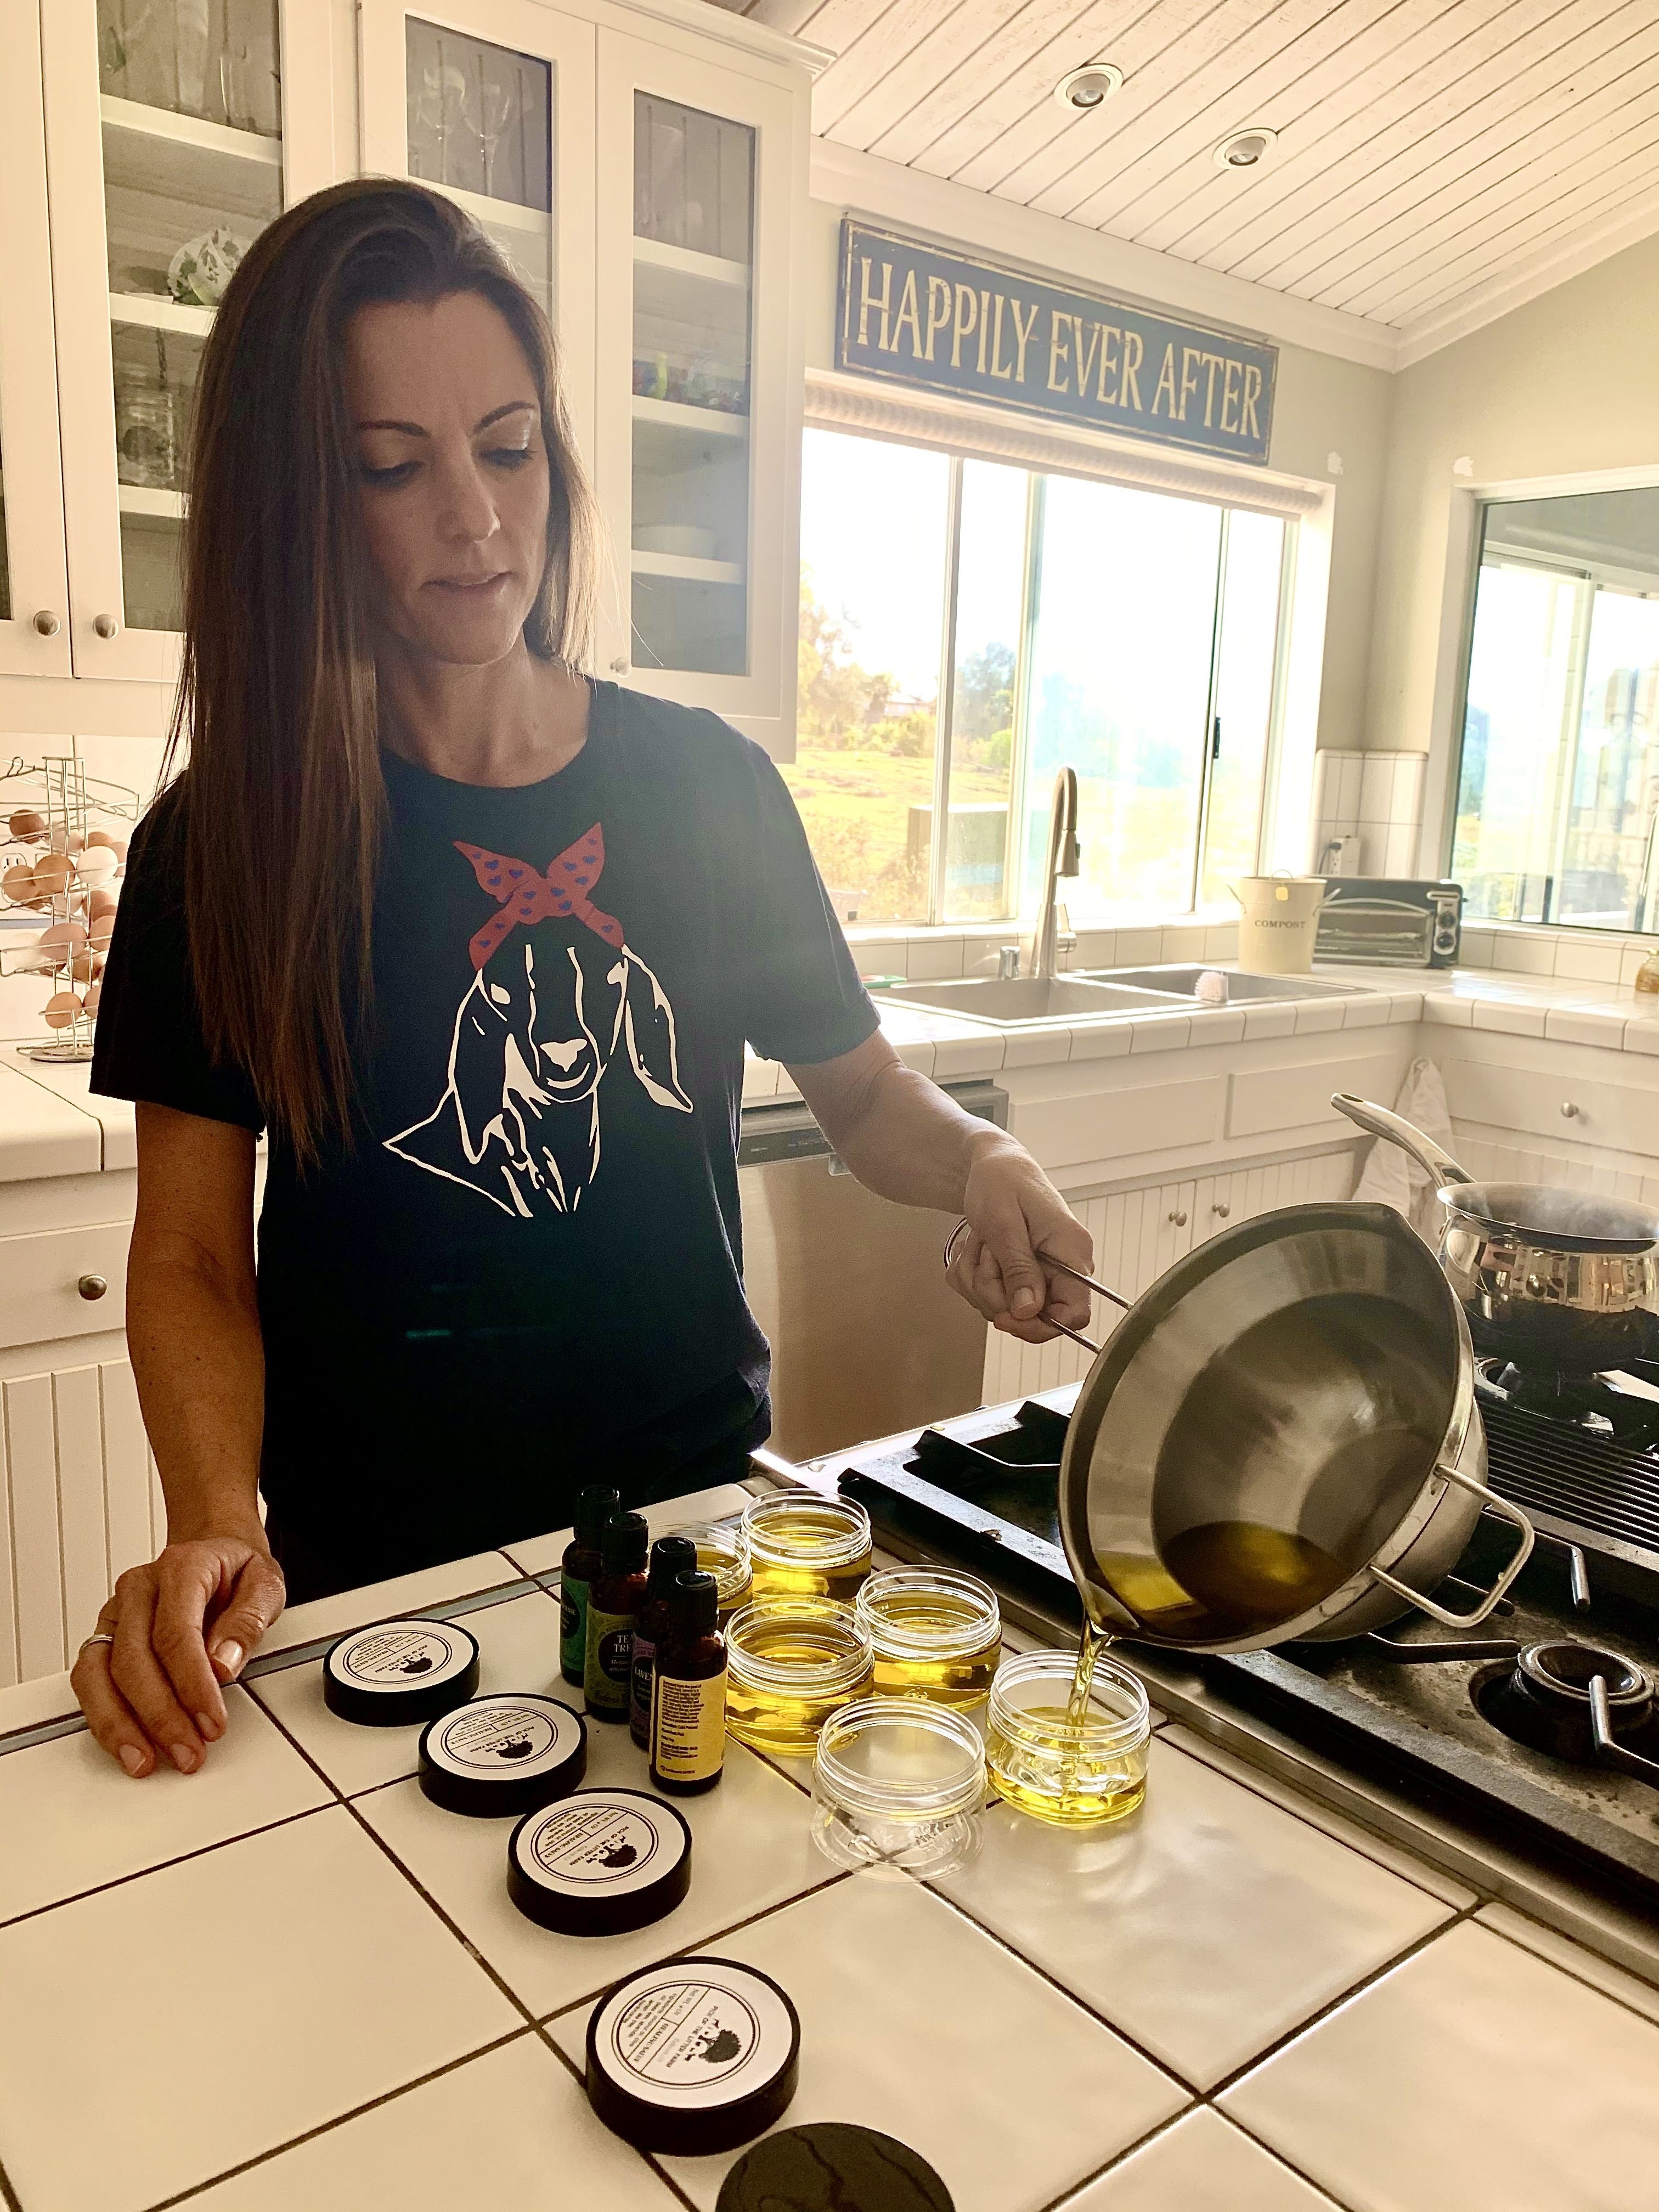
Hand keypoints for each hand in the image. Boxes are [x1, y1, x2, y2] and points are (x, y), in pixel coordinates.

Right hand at [72, 1535, 285, 1777]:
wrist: (218, 1557)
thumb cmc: (239, 1573)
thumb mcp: (265, 1585)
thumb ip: (247, 1621)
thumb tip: (223, 1662)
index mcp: (181, 1568)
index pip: (175, 1633)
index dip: (191, 1685)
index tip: (212, 1722)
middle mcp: (139, 1589)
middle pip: (133, 1660)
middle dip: (161, 1715)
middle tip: (190, 1751)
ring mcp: (115, 1613)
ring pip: (98, 1674)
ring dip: (121, 1725)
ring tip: (147, 1760)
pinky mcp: (105, 1638)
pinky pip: (88, 1682)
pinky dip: (104, 1718)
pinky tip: (127, 1744)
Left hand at [947, 1137, 1095, 1343]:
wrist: (990, 1165)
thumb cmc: (1000, 1181)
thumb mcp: (1003, 1223)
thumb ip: (1019, 1267)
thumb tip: (1029, 1311)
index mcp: (1072, 1250)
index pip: (1075, 1314)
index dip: (1039, 1325)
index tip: (1005, 1316)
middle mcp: (1064, 1267)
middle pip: (1034, 1316)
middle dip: (996, 1294)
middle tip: (985, 1255)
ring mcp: (1043, 1273)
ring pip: (1008, 1309)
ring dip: (980, 1281)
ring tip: (981, 1243)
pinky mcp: (1022, 1276)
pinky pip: (993, 1297)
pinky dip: (974, 1277)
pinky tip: (978, 1249)